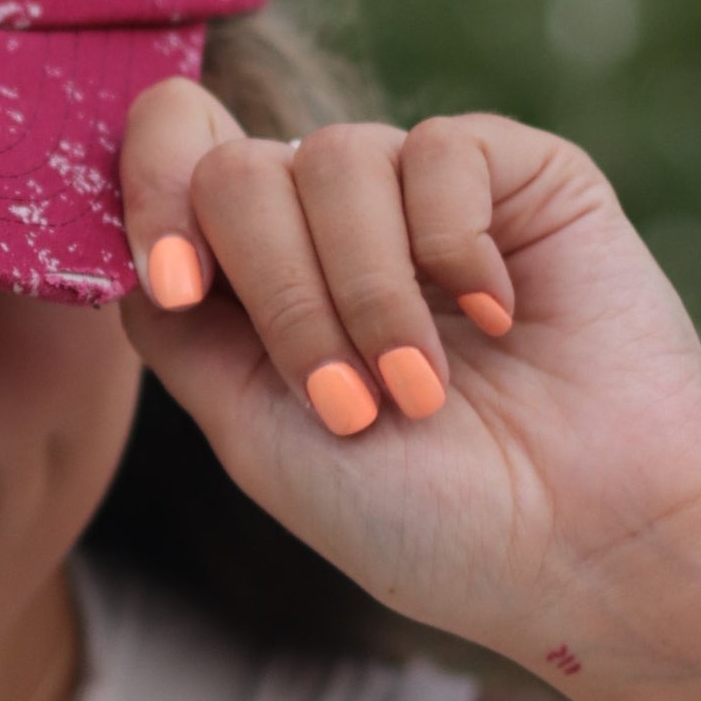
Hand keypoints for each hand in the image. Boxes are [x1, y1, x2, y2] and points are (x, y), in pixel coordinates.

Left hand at [114, 78, 700, 666]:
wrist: (576, 550)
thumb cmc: (411, 512)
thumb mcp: (251, 432)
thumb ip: (175, 329)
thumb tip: (124, 244)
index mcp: (244, 272)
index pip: (165, 159)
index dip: (149, 197)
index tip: (177, 285)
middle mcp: (317, 217)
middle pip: (233, 168)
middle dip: (278, 292)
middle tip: (346, 400)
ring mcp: (413, 188)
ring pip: (330, 159)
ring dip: (367, 293)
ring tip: (420, 389)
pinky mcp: (512, 173)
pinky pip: (438, 149)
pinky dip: (452, 248)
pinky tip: (496, 317)